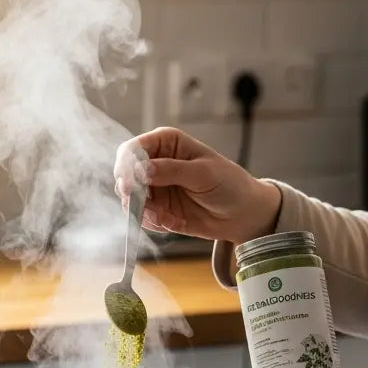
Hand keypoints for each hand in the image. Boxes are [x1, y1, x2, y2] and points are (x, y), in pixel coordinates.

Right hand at [113, 127, 281, 243]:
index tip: (132, 184)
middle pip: (124, 175)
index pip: (132, 149)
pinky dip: (155, 223)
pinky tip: (175, 222)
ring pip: (130, 200)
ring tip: (168, 218)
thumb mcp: (203, 174)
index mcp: (166, 143)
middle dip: (132, 193)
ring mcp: (155, 188)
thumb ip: (172, 170)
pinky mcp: (157, 209)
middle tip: (145, 206)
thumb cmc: (229, 184)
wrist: (242, 214)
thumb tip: (141, 170)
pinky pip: (142, 218)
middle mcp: (155, 163)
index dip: (127, 166)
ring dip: (145, 212)